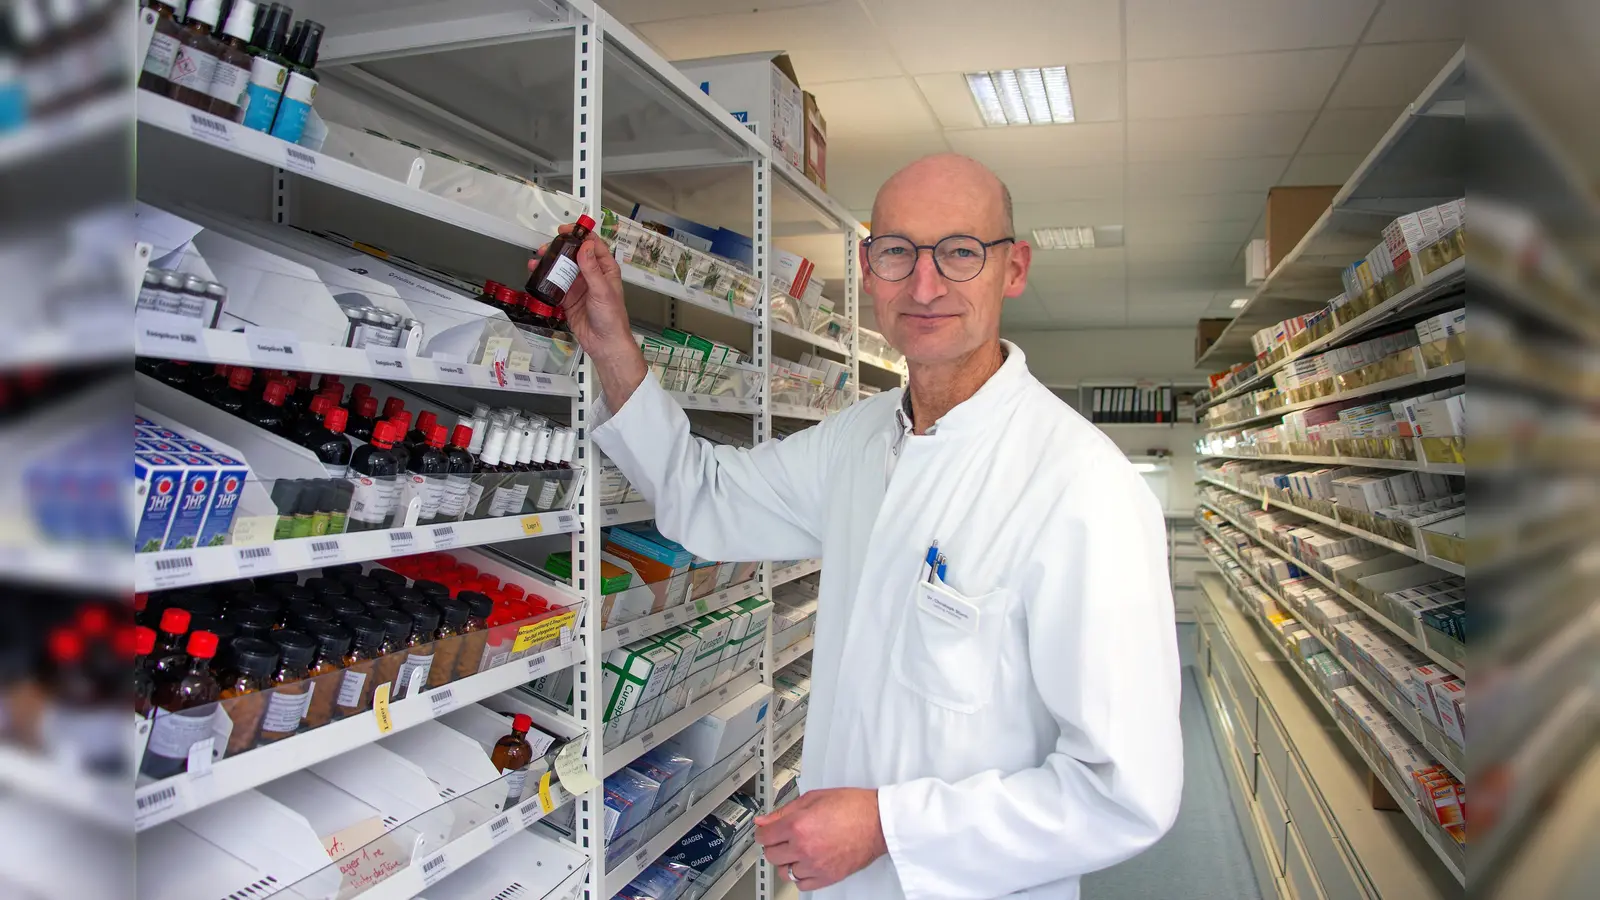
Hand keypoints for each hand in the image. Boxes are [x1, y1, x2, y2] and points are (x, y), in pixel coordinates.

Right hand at [529, 226, 631, 362]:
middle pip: (573, 254)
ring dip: (549, 262)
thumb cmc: (612, 318)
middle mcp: (592, 275)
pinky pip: (555, 284)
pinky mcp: (568, 297)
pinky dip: (545, 278)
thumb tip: (585, 247)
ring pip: (562, 268)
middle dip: (559, 248)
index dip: (579, 234)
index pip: (592, 245)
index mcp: (605, 269)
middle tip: (546, 247)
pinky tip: (537, 274)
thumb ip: (592, 269)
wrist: (604, 343)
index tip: (566, 230)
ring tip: (538, 259)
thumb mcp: (602, 290)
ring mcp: (579, 285)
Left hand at [756, 788, 886, 891]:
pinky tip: (806, 863)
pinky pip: (801, 884)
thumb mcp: (814, 798)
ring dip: (787, 861)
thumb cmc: (853, 807)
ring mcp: (815, 865)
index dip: (763, 832)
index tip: (766, 831)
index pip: (764, 836)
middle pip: (771, 855)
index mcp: (798, 825)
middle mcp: (804, 847)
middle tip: (783, 838)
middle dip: (774, 845)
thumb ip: (785, 811)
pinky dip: (800, 876)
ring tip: (797, 850)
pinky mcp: (827, 877)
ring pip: (784, 871)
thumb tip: (764, 820)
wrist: (879, 822)